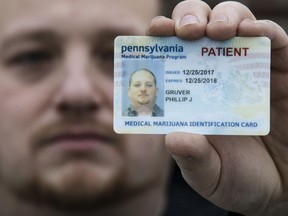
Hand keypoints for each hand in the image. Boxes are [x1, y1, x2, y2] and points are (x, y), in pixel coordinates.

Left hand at [147, 0, 287, 214]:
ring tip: (217, 31)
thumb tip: (176, 139)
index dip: (161, 38)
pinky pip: (274, 42)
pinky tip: (253, 32)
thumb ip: (192, 159)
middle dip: (190, 18)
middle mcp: (215, 77)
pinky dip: (264, 31)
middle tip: (187, 30)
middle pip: (199, 29)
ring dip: (224, 17)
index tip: (155, 32)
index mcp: (191, 96)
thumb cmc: (238, 179)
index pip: (170, 55)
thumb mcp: (208, 174)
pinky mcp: (280, 73)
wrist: (280, 189)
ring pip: (233, 24)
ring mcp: (247, 71)